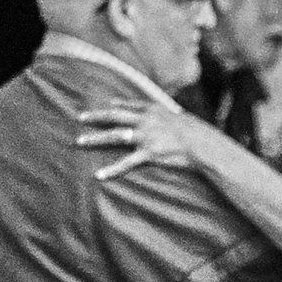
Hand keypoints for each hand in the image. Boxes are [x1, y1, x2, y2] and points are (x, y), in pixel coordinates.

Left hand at [74, 70, 200, 183]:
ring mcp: (145, 137)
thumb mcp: (179, 116)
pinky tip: (100, 175)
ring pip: (114, 136)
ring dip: (95, 138)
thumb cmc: (195, 131)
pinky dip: (112, 170)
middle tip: (79, 117)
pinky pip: (126, 163)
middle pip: (115, 116)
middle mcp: (145, 121)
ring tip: (79, 141)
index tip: (106, 106)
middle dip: (96, 117)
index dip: (116, 106)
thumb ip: (167, 113)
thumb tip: (163, 110)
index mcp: (153, 110)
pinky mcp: (148, 154)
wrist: (202, 143)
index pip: (129, 106)